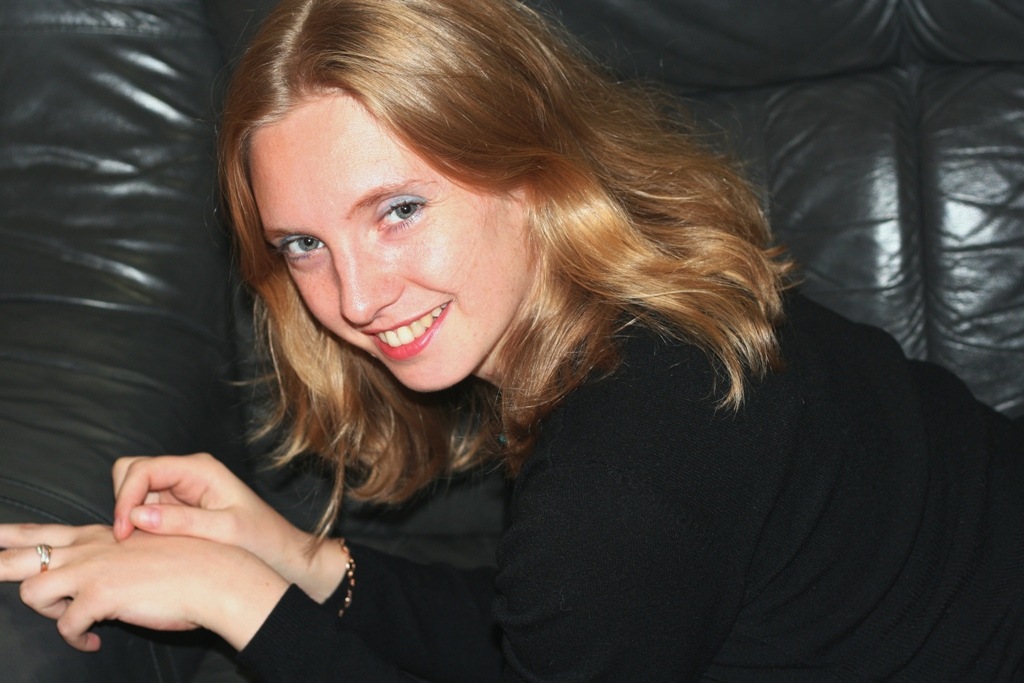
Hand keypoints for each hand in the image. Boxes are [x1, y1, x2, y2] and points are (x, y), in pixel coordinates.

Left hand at [0, 523, 287, 650]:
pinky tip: (96, 641)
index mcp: (102, 537)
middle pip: (24, 553)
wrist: (215, 576)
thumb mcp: (148, 552)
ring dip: (48, 610)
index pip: (47, 531)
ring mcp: (92, 569)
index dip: (13, 534)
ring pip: (32, 590)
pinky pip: (66, 625)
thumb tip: (101, 580)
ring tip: (71, 618)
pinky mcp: (99, 595)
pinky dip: (77, 638)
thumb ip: (117, 560)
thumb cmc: (192, 566)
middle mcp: (91, 548)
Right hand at [112, 453, 346, 600]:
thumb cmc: (261, 541)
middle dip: (122, 501)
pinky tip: (146, 550)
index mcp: (200, 470)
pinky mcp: (176, 509)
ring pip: (133, 492)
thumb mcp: (224, 531)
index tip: (122, 533)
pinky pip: (143, 510)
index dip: (125, 498)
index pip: (143, 469)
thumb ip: (181, 522)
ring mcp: (180, 490)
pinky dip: (136, 527)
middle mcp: (187, 473)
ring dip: (127, 516)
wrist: (280, 556)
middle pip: (132, 472)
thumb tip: (135, 518)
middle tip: (127, 540)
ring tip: (138, 547)